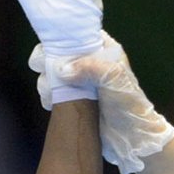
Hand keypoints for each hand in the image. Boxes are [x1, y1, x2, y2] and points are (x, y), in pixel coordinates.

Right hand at [52, 36, 173, 173]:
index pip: (79, 36)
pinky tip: (50, 101)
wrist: (132, 137)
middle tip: (42, 69)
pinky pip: (56, 91)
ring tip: (49, 91)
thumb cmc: (129, 104)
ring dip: (47, 81)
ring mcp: (82, 82)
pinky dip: (49, 94)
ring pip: (55, 73)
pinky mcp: (76, 99)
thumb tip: (61, 69)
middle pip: (61, 53)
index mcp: (104, 50)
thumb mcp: (114, 79)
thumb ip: (90, 68)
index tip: (48, 48)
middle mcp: (91, 63)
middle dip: (49, 61)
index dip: (62, 39)